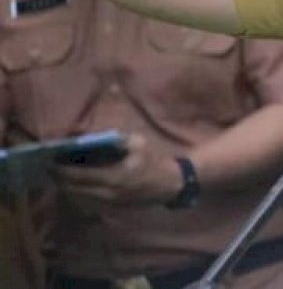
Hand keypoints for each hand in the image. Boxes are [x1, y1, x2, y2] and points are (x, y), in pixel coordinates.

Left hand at [54, 134, 181, 208]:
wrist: (172, 184)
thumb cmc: (155, 161)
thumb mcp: (138, 143)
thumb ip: (114, 138)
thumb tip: (91, 134)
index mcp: (113, 177)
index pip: (78, 176)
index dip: (61, 170)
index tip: (50, 161)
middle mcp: (107, 193)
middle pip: (73, 189)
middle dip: (59, 179)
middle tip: (50, 168)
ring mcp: (110, 202)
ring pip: (79, 197)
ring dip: (68, 187)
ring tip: (60, 175)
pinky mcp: (113, 206)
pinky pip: (89, 200)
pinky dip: (79, 191)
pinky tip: (77, 182)